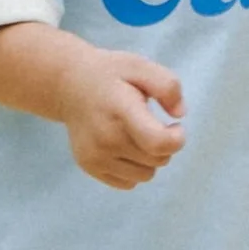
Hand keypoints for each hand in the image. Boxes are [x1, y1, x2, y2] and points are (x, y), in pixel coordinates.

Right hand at [55, 46, 185, 189]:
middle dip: (163, 144)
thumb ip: (167, 86)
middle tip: (151, 124)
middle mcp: (106, 138)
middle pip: (157, 159)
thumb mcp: (141, 66)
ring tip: (136, 135)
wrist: (68, 86)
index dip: (176, 139)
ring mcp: (95, 156)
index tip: (175, 126)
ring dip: (149, 158)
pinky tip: (123, 147)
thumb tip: (179, 115)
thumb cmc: (110, 75)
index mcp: (121, 110)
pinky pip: (128, 183)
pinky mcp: (89, 167)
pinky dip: (133, 169)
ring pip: (146, 175)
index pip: (158, 142)